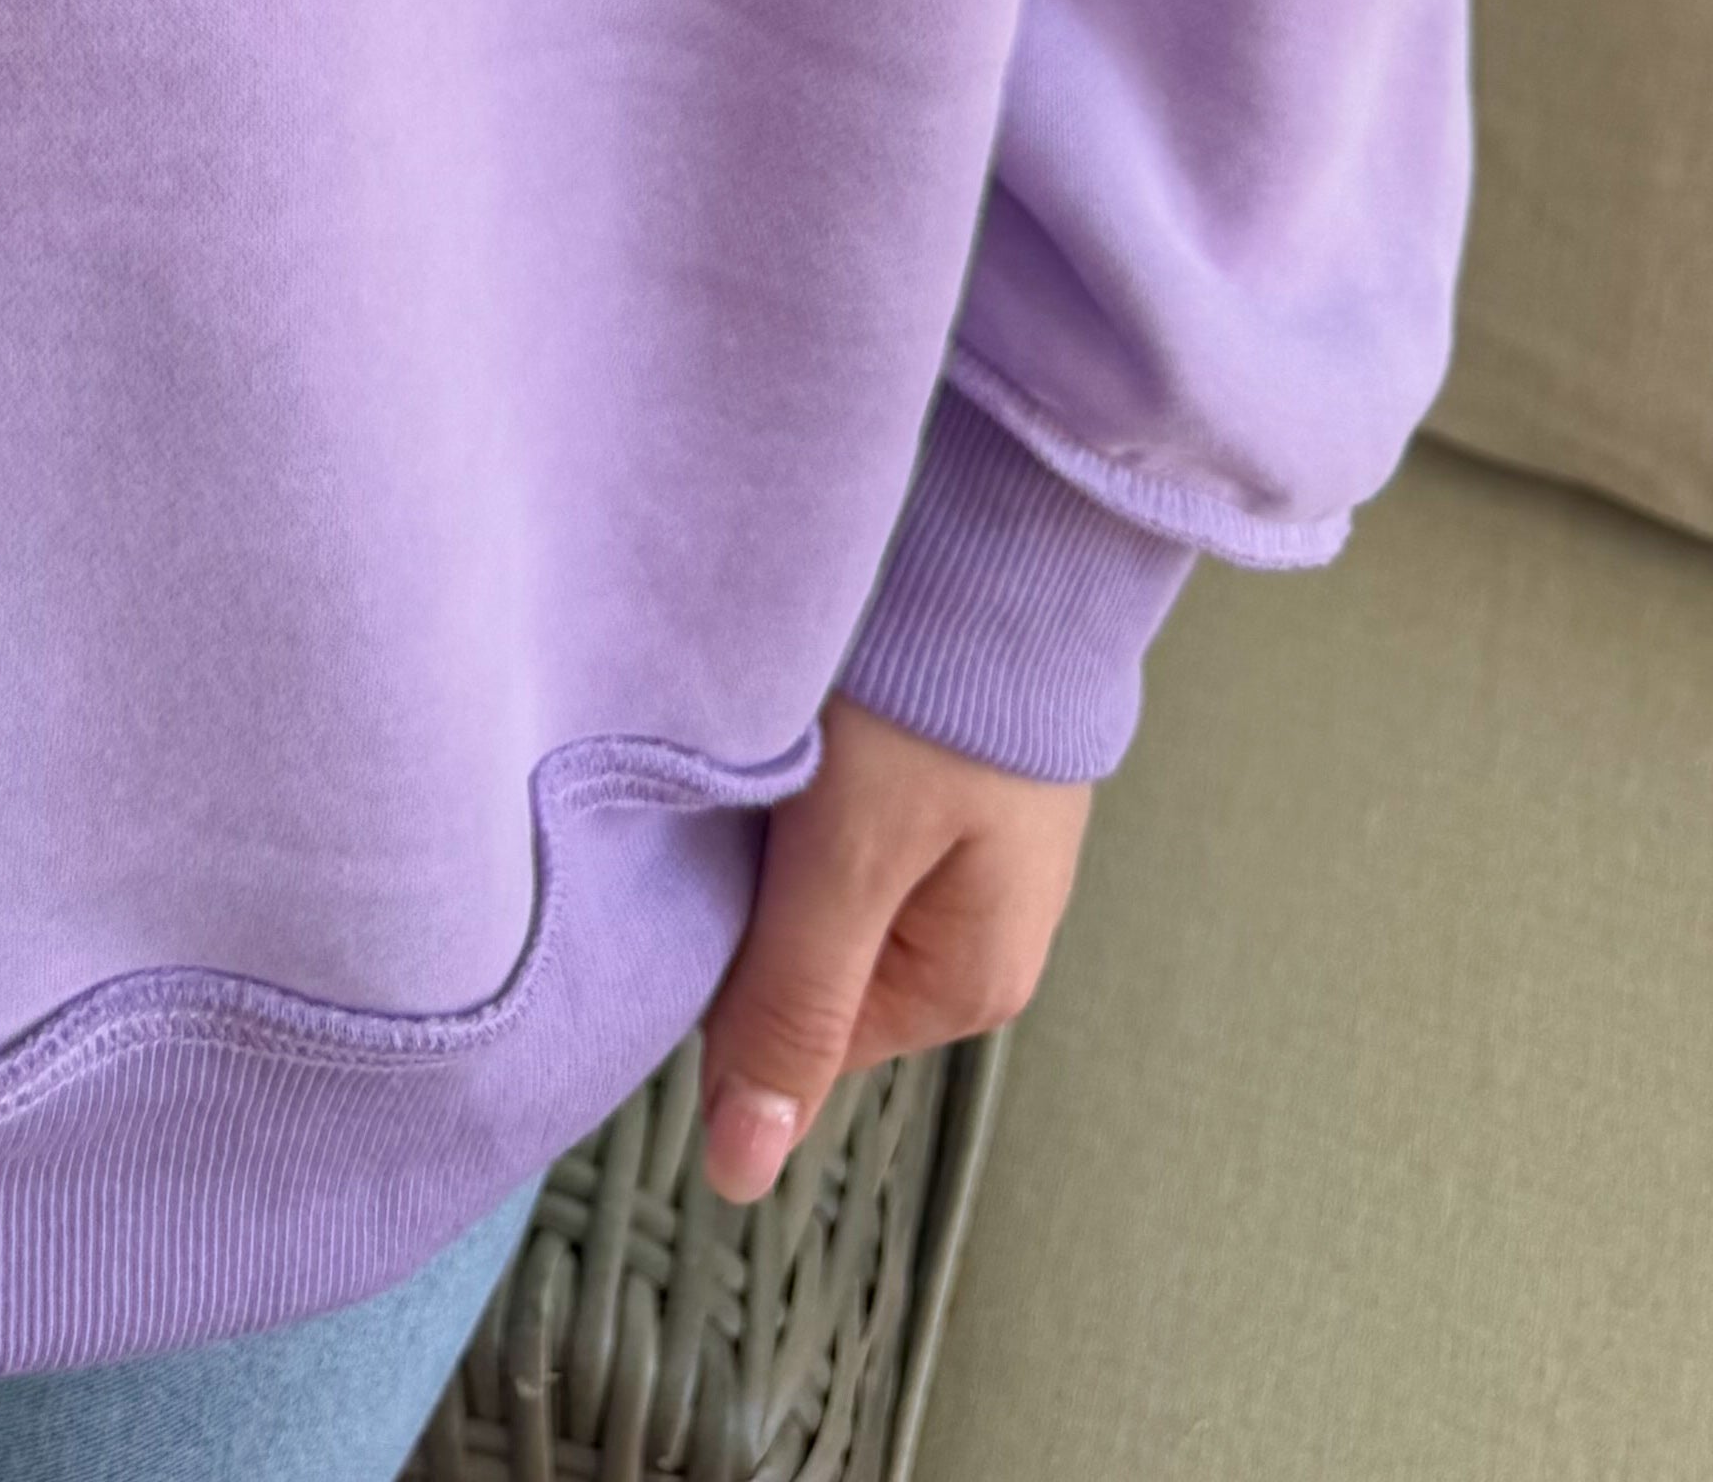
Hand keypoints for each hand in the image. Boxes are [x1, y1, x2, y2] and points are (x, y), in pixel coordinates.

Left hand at [696, 691, 1087, 1203]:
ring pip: (817, 878)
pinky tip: (787, 720)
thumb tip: (742, 1177)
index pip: (795, 1032)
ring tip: (761, 752)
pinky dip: (799, 775)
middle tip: (731, 797)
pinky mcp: (941, 772)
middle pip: (805, 957)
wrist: (1012, 534)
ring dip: (772, 825)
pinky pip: (842, 811)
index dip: (727, 965)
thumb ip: (791, 1010)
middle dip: (751, 890)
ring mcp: (964, 848)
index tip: (700, 875)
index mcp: (968, 984)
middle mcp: (973, 931)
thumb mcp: (850, 860)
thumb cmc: (941, 695)